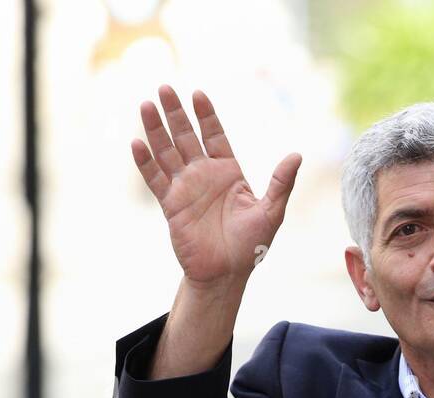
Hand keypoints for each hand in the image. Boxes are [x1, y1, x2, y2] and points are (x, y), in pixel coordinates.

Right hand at [131, 85, 301, 288]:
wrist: (226, 274)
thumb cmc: (251, 246)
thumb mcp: (271, 213)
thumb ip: (280, 183)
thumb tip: (296, 156)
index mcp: (228, 172)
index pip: (214, 135)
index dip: (205, 115)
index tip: (197, 94)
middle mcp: (204, 176)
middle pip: (186, 136)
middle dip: (175, 113)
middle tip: (164, 87)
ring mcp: (185, 189)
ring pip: (167, 152)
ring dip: (156, 129)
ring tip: (145, 105)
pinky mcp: (171, 205)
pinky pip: (155, 179)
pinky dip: (145, 162)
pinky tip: (136, 143)